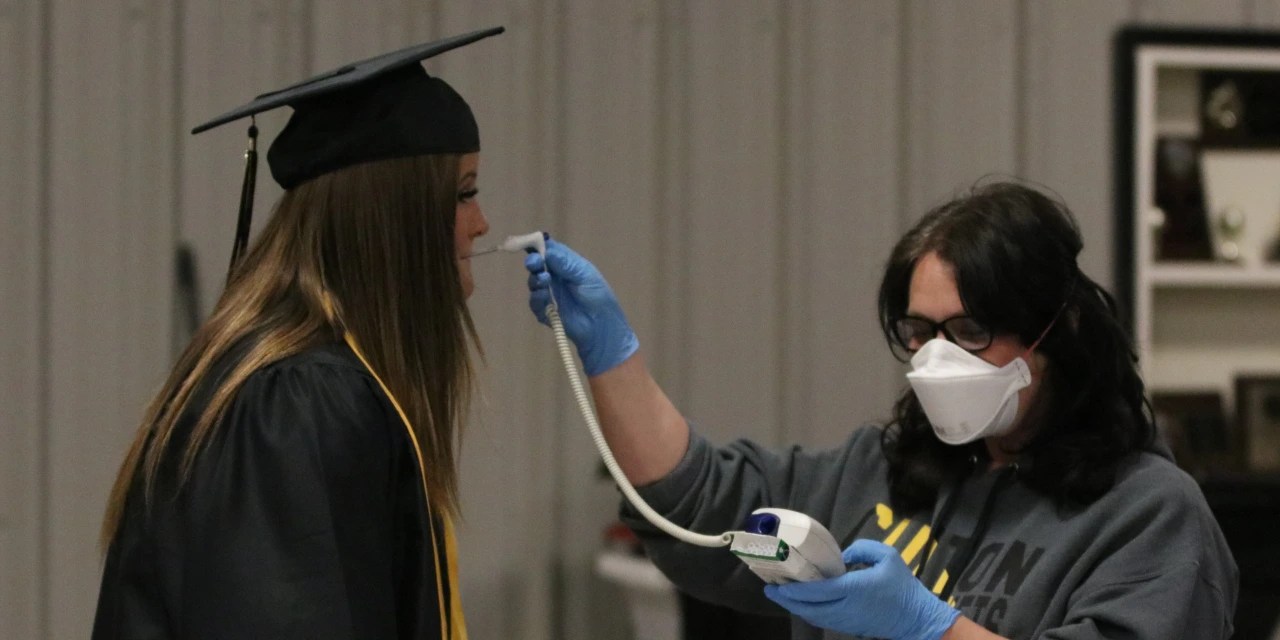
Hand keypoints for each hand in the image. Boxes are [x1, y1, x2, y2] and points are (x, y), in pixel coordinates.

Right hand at [526, 238, 638, 375]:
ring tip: (544, 279)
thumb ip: (565, 262)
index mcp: (565, 264)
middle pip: (537, 264)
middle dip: (533, 261)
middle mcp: (555, 276)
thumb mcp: (585, 274)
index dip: (538, 245)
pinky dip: (537, 297)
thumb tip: (545, 249)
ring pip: (533, 281)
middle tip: (534, 262)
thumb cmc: (598, 297)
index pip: (548, 250)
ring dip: (535, 279)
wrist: (601, 327)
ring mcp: (549, 293)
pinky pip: (535, 302)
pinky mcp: (545, 311)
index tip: (529, 242)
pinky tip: (544, 295)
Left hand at [764, 539, 959, 639]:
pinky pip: (822, 620)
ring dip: (795, 607)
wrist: (917, 618)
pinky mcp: (849, 627)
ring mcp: (846, 620)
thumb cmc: (903, 586)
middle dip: (787, 600)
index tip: (779, 584)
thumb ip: (862, 549)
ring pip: (813, 616)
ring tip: (780, 596)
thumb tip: (842, 557)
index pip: (818, 591)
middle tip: (770, 590)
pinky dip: (808, 613)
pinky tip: (800, 604)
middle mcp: (846, 608)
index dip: (796, 589)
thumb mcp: (887, 556)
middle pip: (809, 607)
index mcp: (855, 589)